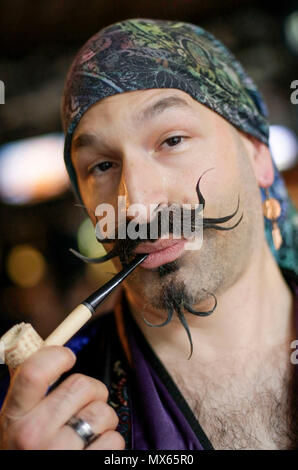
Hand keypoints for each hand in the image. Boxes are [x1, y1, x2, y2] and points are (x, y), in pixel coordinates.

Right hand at [0, 346, 124, 449]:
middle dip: (93, 391)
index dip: (57, 355)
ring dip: (104, 420)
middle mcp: (33, 436)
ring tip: (88, 435)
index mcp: (13, 419)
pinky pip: (114, 441)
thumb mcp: (17, 426)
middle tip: (86, 404)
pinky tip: (94, 453)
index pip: (33, 371)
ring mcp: (60, 454)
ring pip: (104, 412)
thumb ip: (31, 394)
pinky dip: (110, 444)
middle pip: (81, 385)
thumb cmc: (29, 454)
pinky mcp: (87, 468)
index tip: (68, 357)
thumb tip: (57, 353)